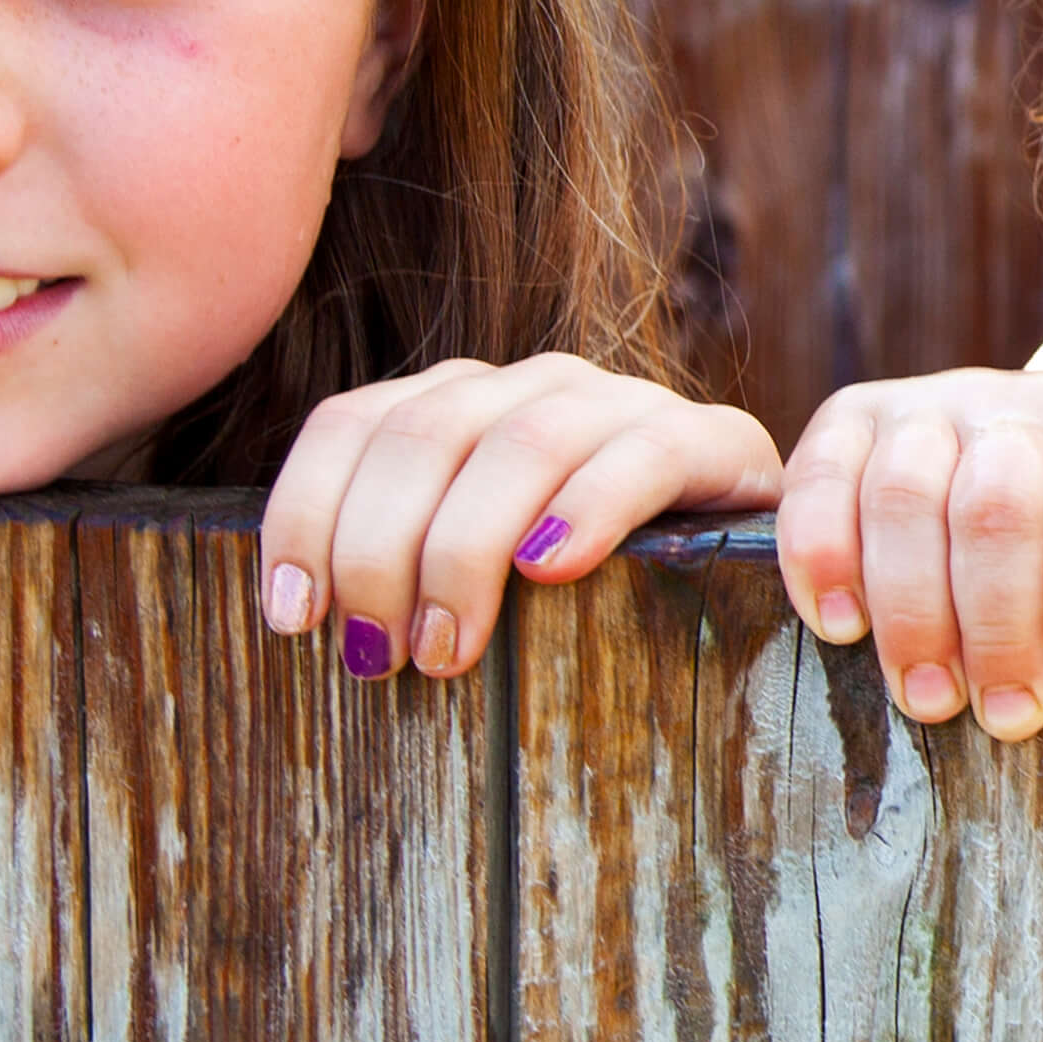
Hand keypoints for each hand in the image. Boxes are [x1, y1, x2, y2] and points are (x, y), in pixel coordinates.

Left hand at [258, 355, 785, 684]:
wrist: (749, 575)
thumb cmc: (582, 604)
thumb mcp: (472, 578)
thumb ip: (398, 564)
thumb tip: (297, 617)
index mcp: (460, 405)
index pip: (354, 424)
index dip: (306, 513)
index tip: (292, 614)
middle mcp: (532, 386)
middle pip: (423, 437)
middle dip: (381, 552)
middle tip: (377, 655)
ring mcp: (621, 404)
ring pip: (520, 443)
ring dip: (466, 550)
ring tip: (448, 648)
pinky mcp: (710, 439)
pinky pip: (641, 455)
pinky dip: (589, 508)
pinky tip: (552, 568)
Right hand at [770, 370, 1042, 736]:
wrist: (1026, 456)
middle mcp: (1019, 401)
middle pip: (998, 498)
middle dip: (999, 616)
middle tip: (1003, 720)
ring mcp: (927, 408)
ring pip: (904, 492)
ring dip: (911, 602)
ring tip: (929, 698)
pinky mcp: (847, 429)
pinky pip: (818, 479)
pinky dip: (818, 550)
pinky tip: (836, 629)